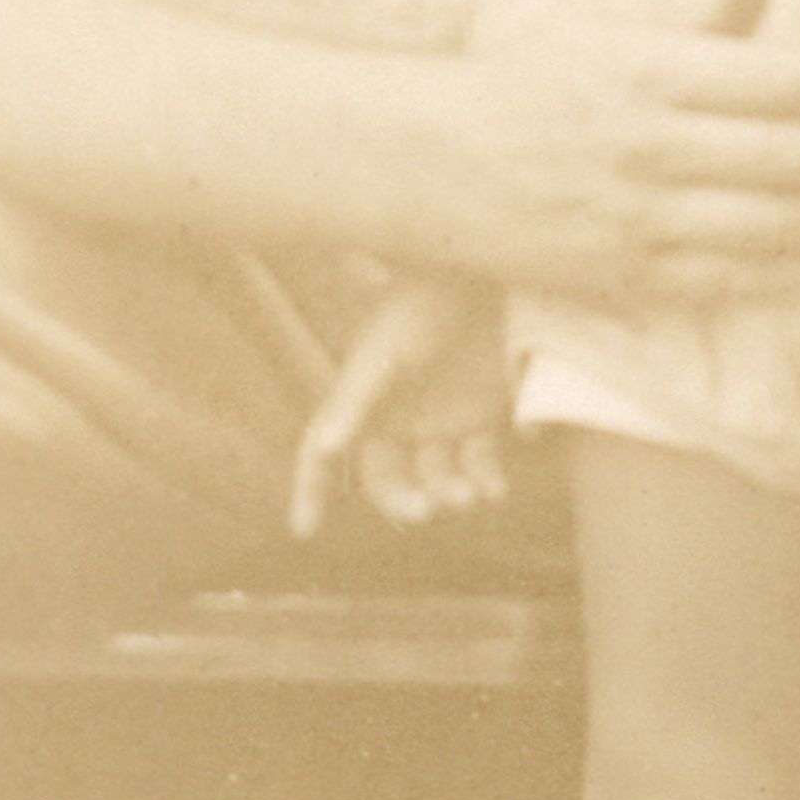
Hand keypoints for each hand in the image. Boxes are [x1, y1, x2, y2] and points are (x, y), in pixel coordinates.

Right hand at [288, 270, 510, 539]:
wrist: (483, 270)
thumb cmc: (420, 302)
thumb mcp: (382, 347)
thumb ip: (354, 396)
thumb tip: (325, 445)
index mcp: (361, 402)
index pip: (324, 452)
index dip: (310, 488)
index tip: (304, 529)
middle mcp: (397, 420)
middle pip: (388, 479)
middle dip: (402, 501)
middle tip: (424, 509)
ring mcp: (441, 423)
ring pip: (437, 478)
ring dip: (450, 493)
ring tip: (471, 495)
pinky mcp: (482, 419)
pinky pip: (480, 464)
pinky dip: (487, 481)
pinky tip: (495, 489)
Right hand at [443, 0, 799, 310]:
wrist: (433, 165)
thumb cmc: (524, 78)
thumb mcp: (597, 20)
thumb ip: (684, 7)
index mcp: (650, 70)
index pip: (780, 80)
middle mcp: (652, 146)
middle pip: (794, 156)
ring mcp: (642, 219)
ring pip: (777, 224)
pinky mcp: (632, 276)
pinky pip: (738, 279)